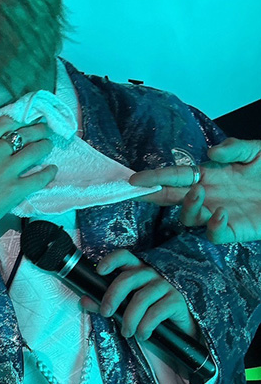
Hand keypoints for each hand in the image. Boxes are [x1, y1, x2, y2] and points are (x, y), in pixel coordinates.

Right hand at [0, 115, 57, 249]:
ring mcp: (7, 170)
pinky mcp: (15, 190)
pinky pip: (39, 178)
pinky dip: (48, 173)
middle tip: (43, 129)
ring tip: (48, 144)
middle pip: (23, 134)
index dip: (16, 121)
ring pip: (34, 151)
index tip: (22, 122)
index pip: (4, 123)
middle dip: (36, 130)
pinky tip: (52, 170)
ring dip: (44, 146)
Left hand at [80, 249, 195, 340]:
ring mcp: (165, 286)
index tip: (100, 270)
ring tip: (126, 332)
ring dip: (129, 318)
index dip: (111, 260)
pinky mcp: (176, 300)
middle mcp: (151, 274)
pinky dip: (145, 326)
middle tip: (106, 313)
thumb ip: (106, 303)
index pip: (125, 256)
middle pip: (128, 278)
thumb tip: (84, 300)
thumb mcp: (126, 308)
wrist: (179, 331)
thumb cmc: (149, 313)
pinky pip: (156, 312)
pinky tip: (143, 334)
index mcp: (137, 271)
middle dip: (112, 296)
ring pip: (141, 298)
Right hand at [128, 138, 260, 243]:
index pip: (175, 177)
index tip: (135, 179)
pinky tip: (221, 213)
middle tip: (141, 192)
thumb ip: (234, 148)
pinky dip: (213, 226)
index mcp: (210, 176)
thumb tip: (210, 153)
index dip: (155, 178)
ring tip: (199, 192)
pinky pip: (214, 235)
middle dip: (153, 195)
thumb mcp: (256, 151)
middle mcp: (209, 196)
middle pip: (172, 199)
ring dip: (187, 206)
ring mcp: (219, 214)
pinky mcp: (234, 230)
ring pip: (188, 218)